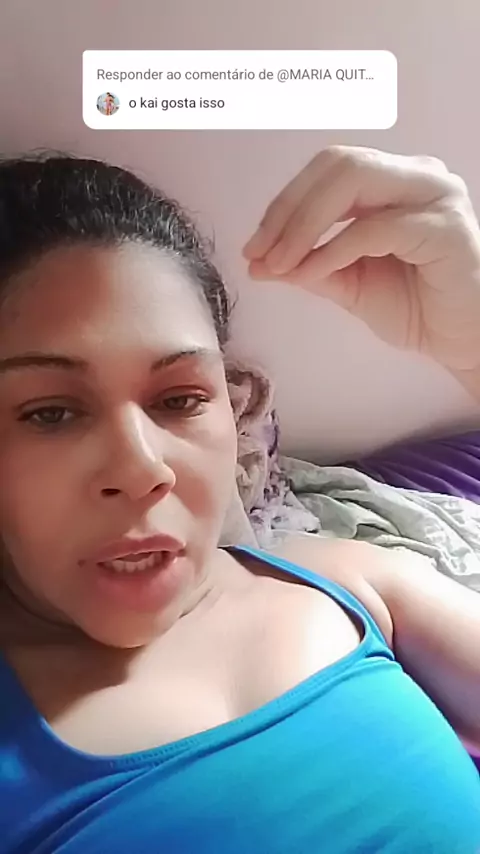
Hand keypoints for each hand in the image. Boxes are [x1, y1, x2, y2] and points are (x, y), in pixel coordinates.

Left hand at [243, 146, 479, 373]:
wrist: (463, 339)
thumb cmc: (416, 307)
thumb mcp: (349, 283)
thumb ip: (308, 266)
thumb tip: (258, 263)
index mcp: (392, 180)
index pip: (327, 170)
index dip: (283, 204)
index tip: (252, 248)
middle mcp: (415, 175)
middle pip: (337, 163)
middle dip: (288, 209)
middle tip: (258, 253)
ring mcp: (434, 193)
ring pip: (353, 180)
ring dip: (304, 224)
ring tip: (279, 264)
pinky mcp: (443, 225)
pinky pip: (373, 228)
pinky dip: (332, 250)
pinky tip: (310, 274)